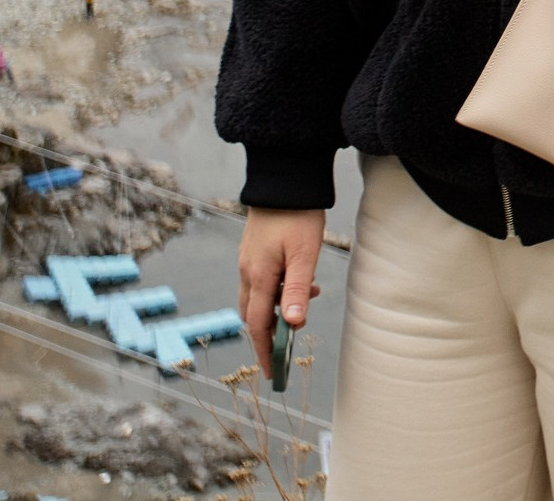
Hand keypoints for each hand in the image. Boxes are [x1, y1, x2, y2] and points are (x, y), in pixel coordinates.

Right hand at [237, 207, 324, 374]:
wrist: (284, 180)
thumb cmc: (298, 215)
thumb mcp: (305, 253)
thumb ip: (297, 289)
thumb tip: (291, 324)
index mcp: (258, 276)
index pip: (258, 325)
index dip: (265, 350)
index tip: (273, 373)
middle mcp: (248, 272)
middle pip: (253, 315)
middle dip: (267, 337)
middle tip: (284, 353)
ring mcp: (249, 261)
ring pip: (258, 298)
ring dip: (275, 311)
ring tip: (302, 310)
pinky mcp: (255, 252)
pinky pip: (262, 282)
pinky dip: (278, 292)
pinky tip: (302, 284)